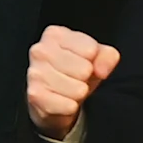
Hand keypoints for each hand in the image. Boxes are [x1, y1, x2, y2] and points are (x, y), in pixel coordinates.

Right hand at [25, 25, 114, 139]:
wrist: (53, 97)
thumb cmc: (75, 72)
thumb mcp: (96, 57)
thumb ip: (107, 56)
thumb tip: (101, 70)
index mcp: (54, 34)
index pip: (90, 50)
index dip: (93, 61)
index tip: (83, 63)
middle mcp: (40, 50)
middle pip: (84, 70)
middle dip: (85, 79)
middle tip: (76, 79)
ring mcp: (35, 73)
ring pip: (78, 90)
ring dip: (78, 94)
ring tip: (69, 90)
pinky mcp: (35, 95)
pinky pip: (68, 106)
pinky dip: (70, 107)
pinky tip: (62, 101)